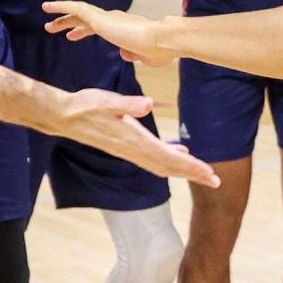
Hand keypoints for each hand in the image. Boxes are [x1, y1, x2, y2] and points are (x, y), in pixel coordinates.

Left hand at [43, 0, 169, 63]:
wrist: (162, 40)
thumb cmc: (159, 50)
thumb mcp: (144, 56)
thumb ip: (133, 54)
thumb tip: (124, 53)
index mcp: (123, 28)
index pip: (99, 27)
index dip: (84, 31)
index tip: (73, 35)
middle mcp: (113, 19)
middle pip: (86, 19)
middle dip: (70, 24)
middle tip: (55, 29)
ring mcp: (106, 17)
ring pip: (79, 13)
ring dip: (63, 18)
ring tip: (47, 24)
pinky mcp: (100, 18)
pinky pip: (76, 8)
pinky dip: (61, 7)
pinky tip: (47, 7)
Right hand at [51, 88, 218, 186]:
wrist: (65, 117)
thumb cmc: (86, 106)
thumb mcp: (107, 100)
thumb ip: (127, 104)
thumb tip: (147, 103)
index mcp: (134, 140)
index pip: (169, 158)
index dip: (191, 167)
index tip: (210, 174)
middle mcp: (134, 150)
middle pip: (169, 167)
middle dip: (194, 174)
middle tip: (217, 181)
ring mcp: (130, 151)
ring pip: (162, 165)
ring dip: (184, 170)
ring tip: (204, 174)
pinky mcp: (126, 147)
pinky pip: (153, 159)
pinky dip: (170, 161)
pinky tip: (180, 154)